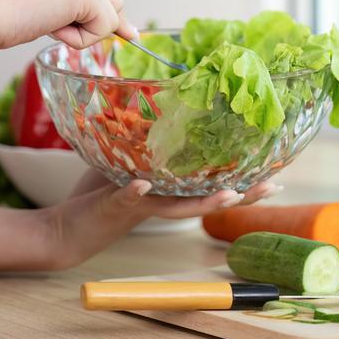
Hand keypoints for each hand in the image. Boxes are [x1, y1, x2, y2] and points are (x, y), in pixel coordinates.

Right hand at [0, 0, 135, 49]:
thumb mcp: (42, 3)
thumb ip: (74, 7)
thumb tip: (125, 30)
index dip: (97, 15)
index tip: (88, 28)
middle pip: (113, 2)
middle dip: (94, 23)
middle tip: (51, 24)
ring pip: (111, 17)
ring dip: (83, 32)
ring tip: (45, 22)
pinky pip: (104, 28)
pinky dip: (80, 39)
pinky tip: (50, 27)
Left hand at [38, 168, 279, 269]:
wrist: (65, 228)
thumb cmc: (99, 195)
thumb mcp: (126, 164)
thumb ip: (143, 146)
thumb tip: (158, 111)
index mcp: (169, 193)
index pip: (210, 187)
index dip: (242, 182)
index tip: (273, 173)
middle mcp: (162, 203)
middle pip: (207, 200)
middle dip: (241, 194)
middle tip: (271, 186)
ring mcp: (142, 207)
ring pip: (178, 207)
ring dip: (204, 202)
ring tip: (229, 194)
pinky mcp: (115, 207)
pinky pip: (126, 199)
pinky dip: (134, 192)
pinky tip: (143, 185)